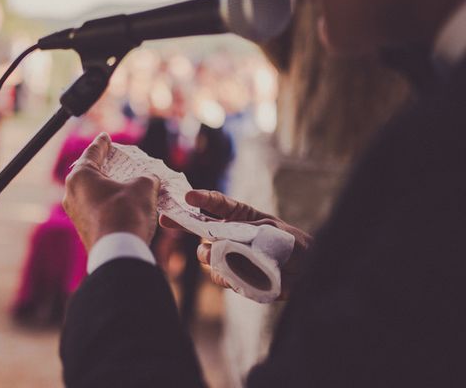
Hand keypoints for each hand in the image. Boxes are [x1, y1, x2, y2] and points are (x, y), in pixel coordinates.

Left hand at [63, 133, 160, 249]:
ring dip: (108, 188)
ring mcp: (75, 214)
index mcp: (81, 176)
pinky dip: (108, 203)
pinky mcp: (83, 230)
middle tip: (117, 160)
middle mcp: (72, 194)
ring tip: (125, 184)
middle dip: (105, 167)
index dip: (102, 143)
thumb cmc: (127, 213)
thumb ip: (146, 177)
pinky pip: (95, 209)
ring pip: (92, 193)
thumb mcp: (143, 186)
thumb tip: (150, 180)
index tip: (105, 137)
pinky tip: (123, 205)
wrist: (119, 252)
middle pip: (90, 173)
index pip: (92, 152)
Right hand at [159, 190, 311, 298]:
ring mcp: (228, 254)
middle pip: (199, 225)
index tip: (188, 196)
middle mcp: (229, 233)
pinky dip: (224, 275)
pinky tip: (237, 275)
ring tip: (226, 256)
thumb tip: (223, 242)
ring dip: (210, 255)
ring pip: (204, 254)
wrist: (305, 274)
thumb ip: (247, 233)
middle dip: (182, 220)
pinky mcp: (231, 274)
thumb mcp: (274, 231)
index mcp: (240, 215)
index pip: (217, 203)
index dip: (202, 199)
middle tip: (165, 216)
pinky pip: (217, 275)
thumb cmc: (292, 244)